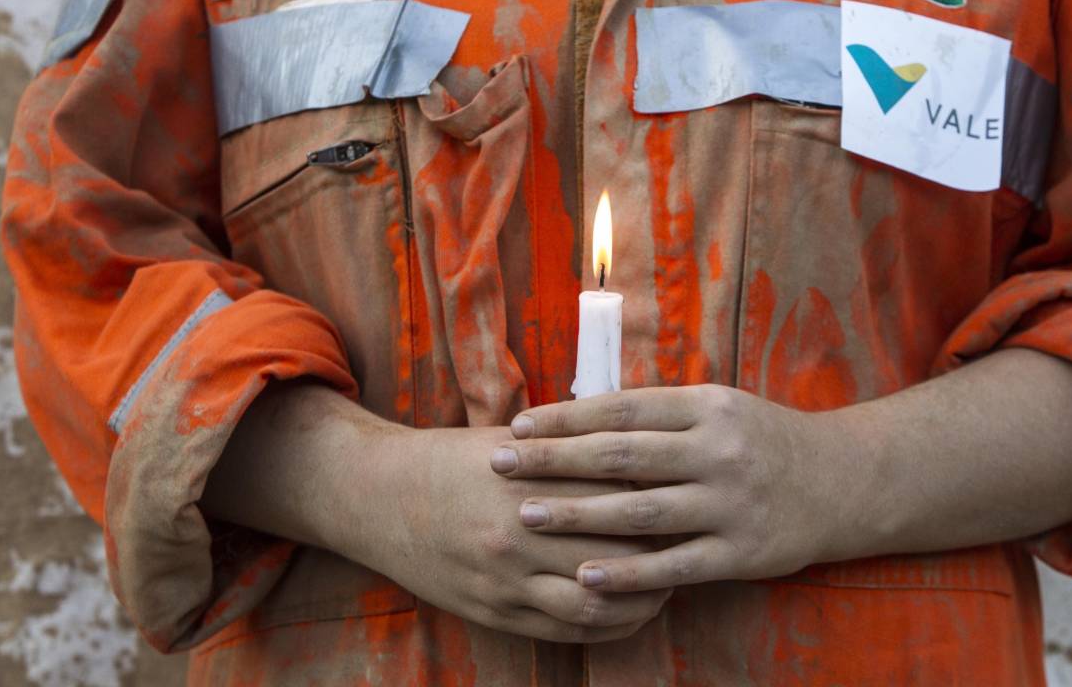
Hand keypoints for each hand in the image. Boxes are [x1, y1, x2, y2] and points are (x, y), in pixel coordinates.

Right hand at [338, 424, 672, 642]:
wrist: (381, 496)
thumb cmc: (456, 460)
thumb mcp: (514, 442)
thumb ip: (573, 449)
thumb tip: (642, 450)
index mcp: (531, 479)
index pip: (619, 496)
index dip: (662, 500)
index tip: (688, 497)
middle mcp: (521, 532)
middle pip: (617, 552)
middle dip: (662, 553)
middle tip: (691, 544)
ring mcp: (506, 578)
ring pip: (597, 602)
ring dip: (643, 598)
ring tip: (668, 584)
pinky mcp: (495, 610)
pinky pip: (566, 631)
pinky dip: (608, 625)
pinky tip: (630, 612)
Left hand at [489, 386, 868, 592]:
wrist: (844, 481)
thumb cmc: (763, 439)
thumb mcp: (719, 406)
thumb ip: (660, 412)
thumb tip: (582, 411)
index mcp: (707, 406)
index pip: (622, 408)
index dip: (565, 418)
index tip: (518, 426)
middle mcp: (716, 450)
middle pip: (620, 455)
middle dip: (554, 460)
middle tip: (499, 464)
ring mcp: (729, 502)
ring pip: (640, 511)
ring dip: (577, 514)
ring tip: (525, 517)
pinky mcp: (742, 551)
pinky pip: (674, 565)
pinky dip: (627, 572)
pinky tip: (584, 574)